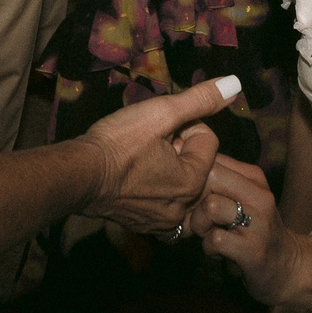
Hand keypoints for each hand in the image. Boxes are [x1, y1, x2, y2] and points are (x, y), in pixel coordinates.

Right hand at [79, 78, 233, 234]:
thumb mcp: (160, 112)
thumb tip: (234, 85)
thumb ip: (199, 100)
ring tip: (145, 160)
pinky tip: (137, 179)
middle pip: (197, 165)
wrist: (77, 175)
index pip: (208, 141)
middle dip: (179, 150)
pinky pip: (165, 205)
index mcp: (191, 183)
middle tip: (150, 144)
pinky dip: (157, 191)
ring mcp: (161, 223)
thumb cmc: (116, 143)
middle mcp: (182, 210)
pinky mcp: (143, 227)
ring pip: (181, 185)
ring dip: (170, 170)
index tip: (159, 129)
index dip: (184, 126)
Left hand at [192, 156, 301, 302]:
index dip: (193, 177)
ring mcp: (259, 223)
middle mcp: (260, 196)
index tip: (195, 197)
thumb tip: (181, 156)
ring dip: (201, 226)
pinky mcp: (253, 250)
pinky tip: (219, 251)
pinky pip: (214, 239)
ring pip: (210, 207)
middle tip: (200, 216)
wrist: (286, 266)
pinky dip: (209, 248)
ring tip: (210, 234)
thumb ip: (218, 180)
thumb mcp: (242, 197)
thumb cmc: (253, 228)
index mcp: (254, 178)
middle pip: (209, 177)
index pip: (213, 159)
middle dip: (194, 198)